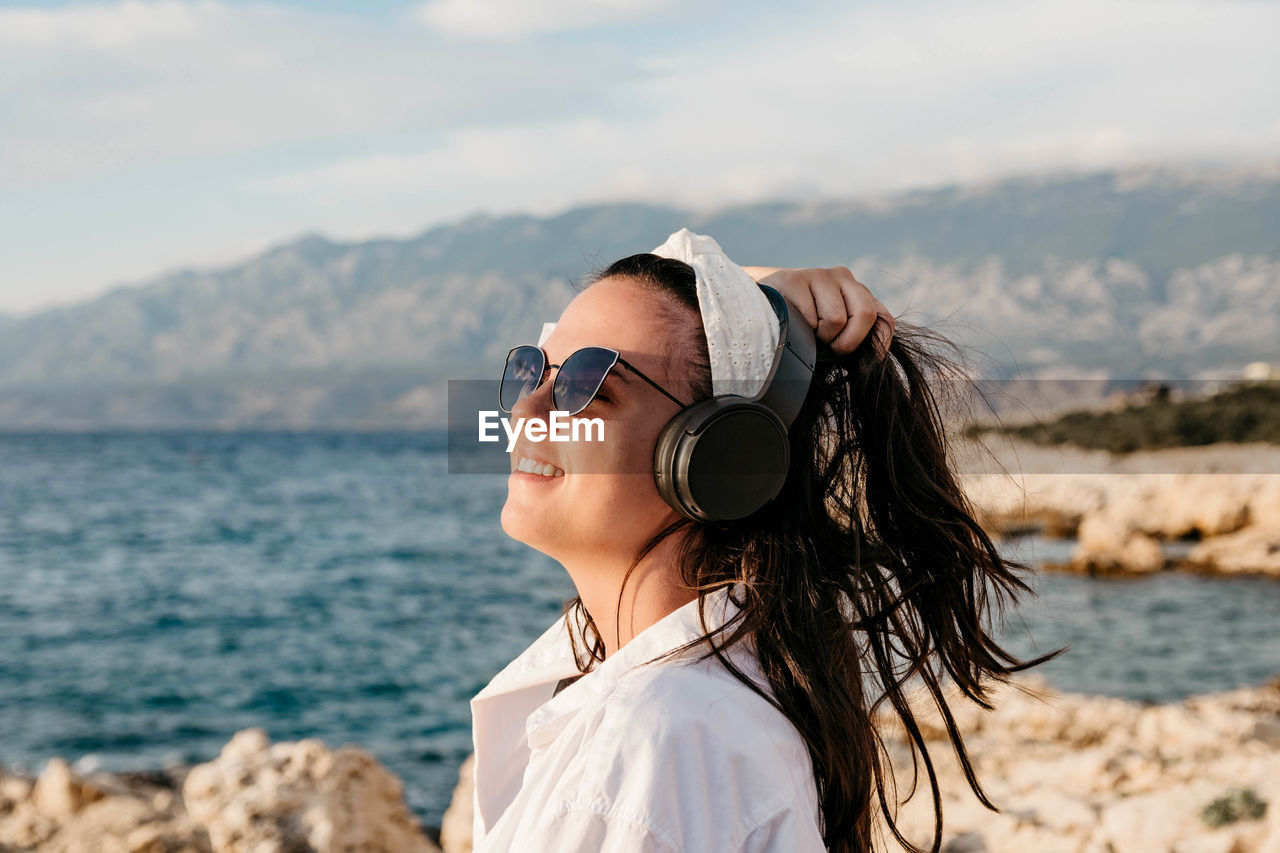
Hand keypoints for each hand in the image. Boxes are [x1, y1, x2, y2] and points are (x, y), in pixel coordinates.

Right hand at [741, 266, 893, 358]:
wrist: (760, 302)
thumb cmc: (801, 325)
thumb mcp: (831, 331)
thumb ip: (851, 338)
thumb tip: (869, 363)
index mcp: (858, 293)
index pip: (883, 318)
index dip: (878, 344)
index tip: (863, 362)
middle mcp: (844, 278)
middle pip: (865, 315)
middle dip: (848, 342)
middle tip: (831, 349)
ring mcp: (819, 275)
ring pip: (836, 318)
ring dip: (821, 336)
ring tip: (808, 333)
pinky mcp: (795, 278)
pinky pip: (810, 317)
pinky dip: (802, 330)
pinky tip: (793, 323)